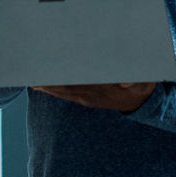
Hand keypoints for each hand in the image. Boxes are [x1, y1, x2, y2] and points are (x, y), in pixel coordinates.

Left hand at [33, 82, 155, 112]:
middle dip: (47, 82)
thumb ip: (136, 80)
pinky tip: (42, 86)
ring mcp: (88, 98)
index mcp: (102, 89)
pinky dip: (53, 91)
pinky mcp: (87, 100)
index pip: (75, 83)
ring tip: (31, 79)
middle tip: (30, 74)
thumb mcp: (144, 81)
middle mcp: (92, 95)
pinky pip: (67, 95)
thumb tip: (126, 82)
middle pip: (64, 88)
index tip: (45, 75)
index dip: (59, 80)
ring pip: (63, 92)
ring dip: (47, 87)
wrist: (143, 102)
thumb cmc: (141, 84)